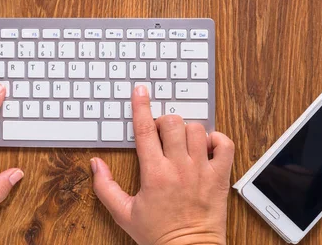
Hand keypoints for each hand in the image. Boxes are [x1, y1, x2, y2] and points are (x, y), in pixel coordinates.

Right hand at [91, 86, 234, 244]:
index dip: (140, 106)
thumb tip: (95, 164)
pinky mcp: (220, 176)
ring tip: (182, 142)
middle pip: (172, 123)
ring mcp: (202, 170)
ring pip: (196, 129)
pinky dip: (217, 139)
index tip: (140, 91)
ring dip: (187, 130)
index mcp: (154, 173)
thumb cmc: (158, 235)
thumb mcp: (123, 213)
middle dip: (163, 121)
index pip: (144, 130)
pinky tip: (206, 146)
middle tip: (160, 133)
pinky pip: (225, 144)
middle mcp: (179, 167)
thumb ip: (105, 187)